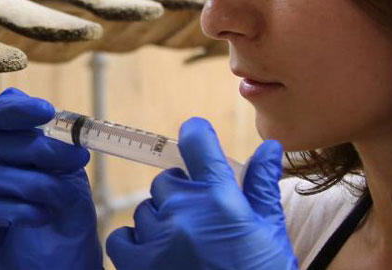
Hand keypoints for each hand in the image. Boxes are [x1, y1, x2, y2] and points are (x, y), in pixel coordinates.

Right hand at [0, 88, 102, 268]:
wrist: (61, 263)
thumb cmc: (62, 216)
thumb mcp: (69, 176)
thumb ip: (59, 149)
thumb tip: (58, 123)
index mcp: (2, 144)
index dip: (14, 110)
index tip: (45, 111)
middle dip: (39, 148)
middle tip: (76, 159)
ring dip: (34, 184)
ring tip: (61, 197)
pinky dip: (19, 211)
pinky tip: (41, 216)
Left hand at [106, 117, 296, 269]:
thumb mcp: (270, 232)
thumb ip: (261, 185)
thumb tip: (269, 148)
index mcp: (221, 200)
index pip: (196, 143)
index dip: (196, 135)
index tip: (196, 138)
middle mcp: (186, 213)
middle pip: (167, 181)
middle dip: (182, 195)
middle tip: (201, 221)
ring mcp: (158, 240)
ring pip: (146, 210)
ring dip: (160, 222)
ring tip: (184, 246)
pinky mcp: (138, 265)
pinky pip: (121, 238)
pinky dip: (135, 243)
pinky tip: (156, 255)